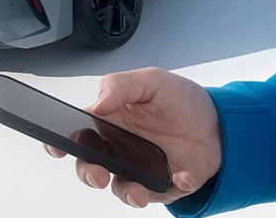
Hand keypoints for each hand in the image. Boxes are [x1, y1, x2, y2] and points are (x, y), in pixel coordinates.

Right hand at [45, 67, 221, 207]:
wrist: (219, 121)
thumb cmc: (182, 100)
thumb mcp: (152, 81)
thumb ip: (120, 86)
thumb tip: (98, 103)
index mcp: (112, 121)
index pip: (78, 132)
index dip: (61, 141)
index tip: (56, 147)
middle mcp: (121, 148)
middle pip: (91, 166)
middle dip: (89, 173)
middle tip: (98, 172)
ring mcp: (140, 169)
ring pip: (121, 188)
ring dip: (127, 193)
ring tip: (139, 191)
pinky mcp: (162, 186)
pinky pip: (159, 194)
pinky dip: (171, 188)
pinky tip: (182, 176)